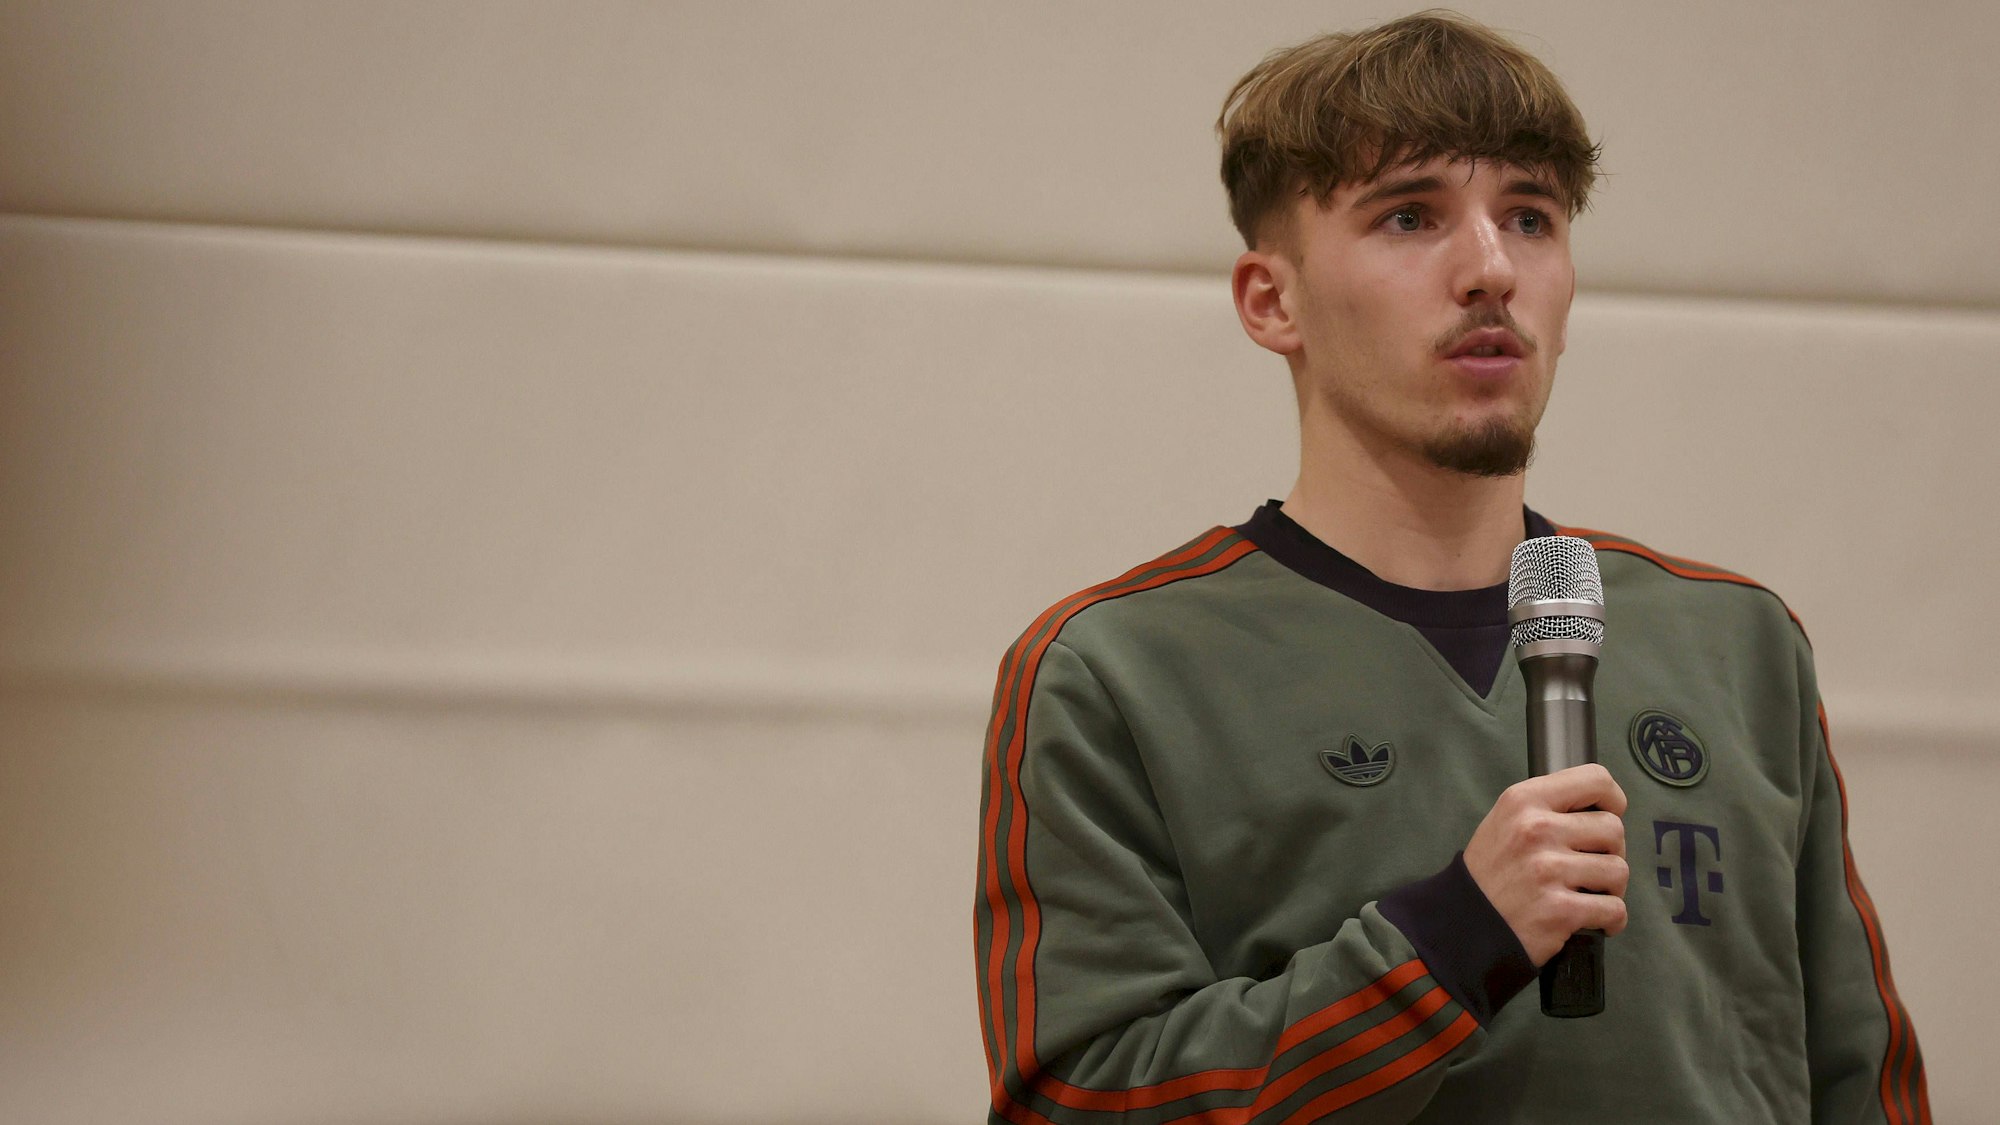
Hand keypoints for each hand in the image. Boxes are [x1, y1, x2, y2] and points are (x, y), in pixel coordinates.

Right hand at [1462, 763, 1629, 965]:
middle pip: (1613, 829)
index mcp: (1524, 800)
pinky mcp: (1559, 910)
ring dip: (1611, 888)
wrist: (1463, 923)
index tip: (1609, 815)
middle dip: (1610, 851)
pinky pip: (1614, 909)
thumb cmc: (1492, 873)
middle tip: (1590, 867)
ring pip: (1619, 870)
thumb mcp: (1506, 820)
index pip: (1596, 780)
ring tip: (1588, 894)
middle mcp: (1536, 829)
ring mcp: (1548, 870)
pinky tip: (1594, 920)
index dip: (1612, 800)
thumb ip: (1548, 807)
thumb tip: (1603, 810)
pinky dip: (1611, 920)